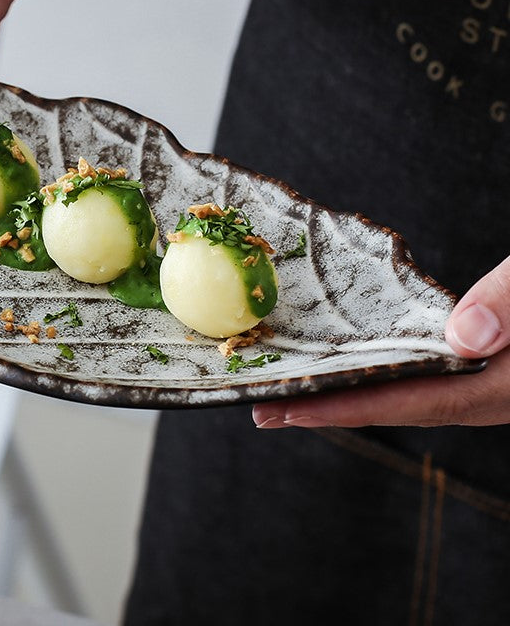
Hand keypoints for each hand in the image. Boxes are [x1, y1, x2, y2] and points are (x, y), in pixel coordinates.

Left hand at [252, 255, 509, 427]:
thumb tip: (462, 338)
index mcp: (504, 384)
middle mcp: (494, 390)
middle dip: (329, 408)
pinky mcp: (493, 362)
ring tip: (295, 389)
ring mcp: (493, 380)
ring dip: (351, 393)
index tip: (282, 411)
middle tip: (263, 406)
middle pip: (397, 405)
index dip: (342, 409)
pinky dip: (384, 372)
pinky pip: (426, 375)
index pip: (409, 402)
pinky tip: (358, 363)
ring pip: (410, 394)